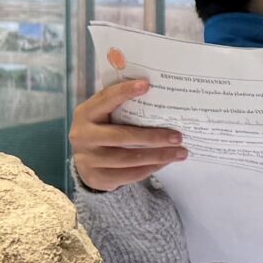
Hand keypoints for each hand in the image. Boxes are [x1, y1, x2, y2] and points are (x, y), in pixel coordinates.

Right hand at [70, 77, 183, 191]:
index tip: (147, 85)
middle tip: (178, 136)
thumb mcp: (105, 116)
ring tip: (180, 152)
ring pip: (127, 158)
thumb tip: (158, 94)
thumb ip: (122, 106)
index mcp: (85, 113)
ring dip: (158, 156)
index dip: (124, 92)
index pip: (105, 99)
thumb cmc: (103, 130)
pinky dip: (149, 168)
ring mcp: (87, 158)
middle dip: (153, 136)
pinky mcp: (95, 177)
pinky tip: (165, 163)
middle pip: (121, 136)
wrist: (85, 162)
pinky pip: (128, 174)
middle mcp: (82, 135)